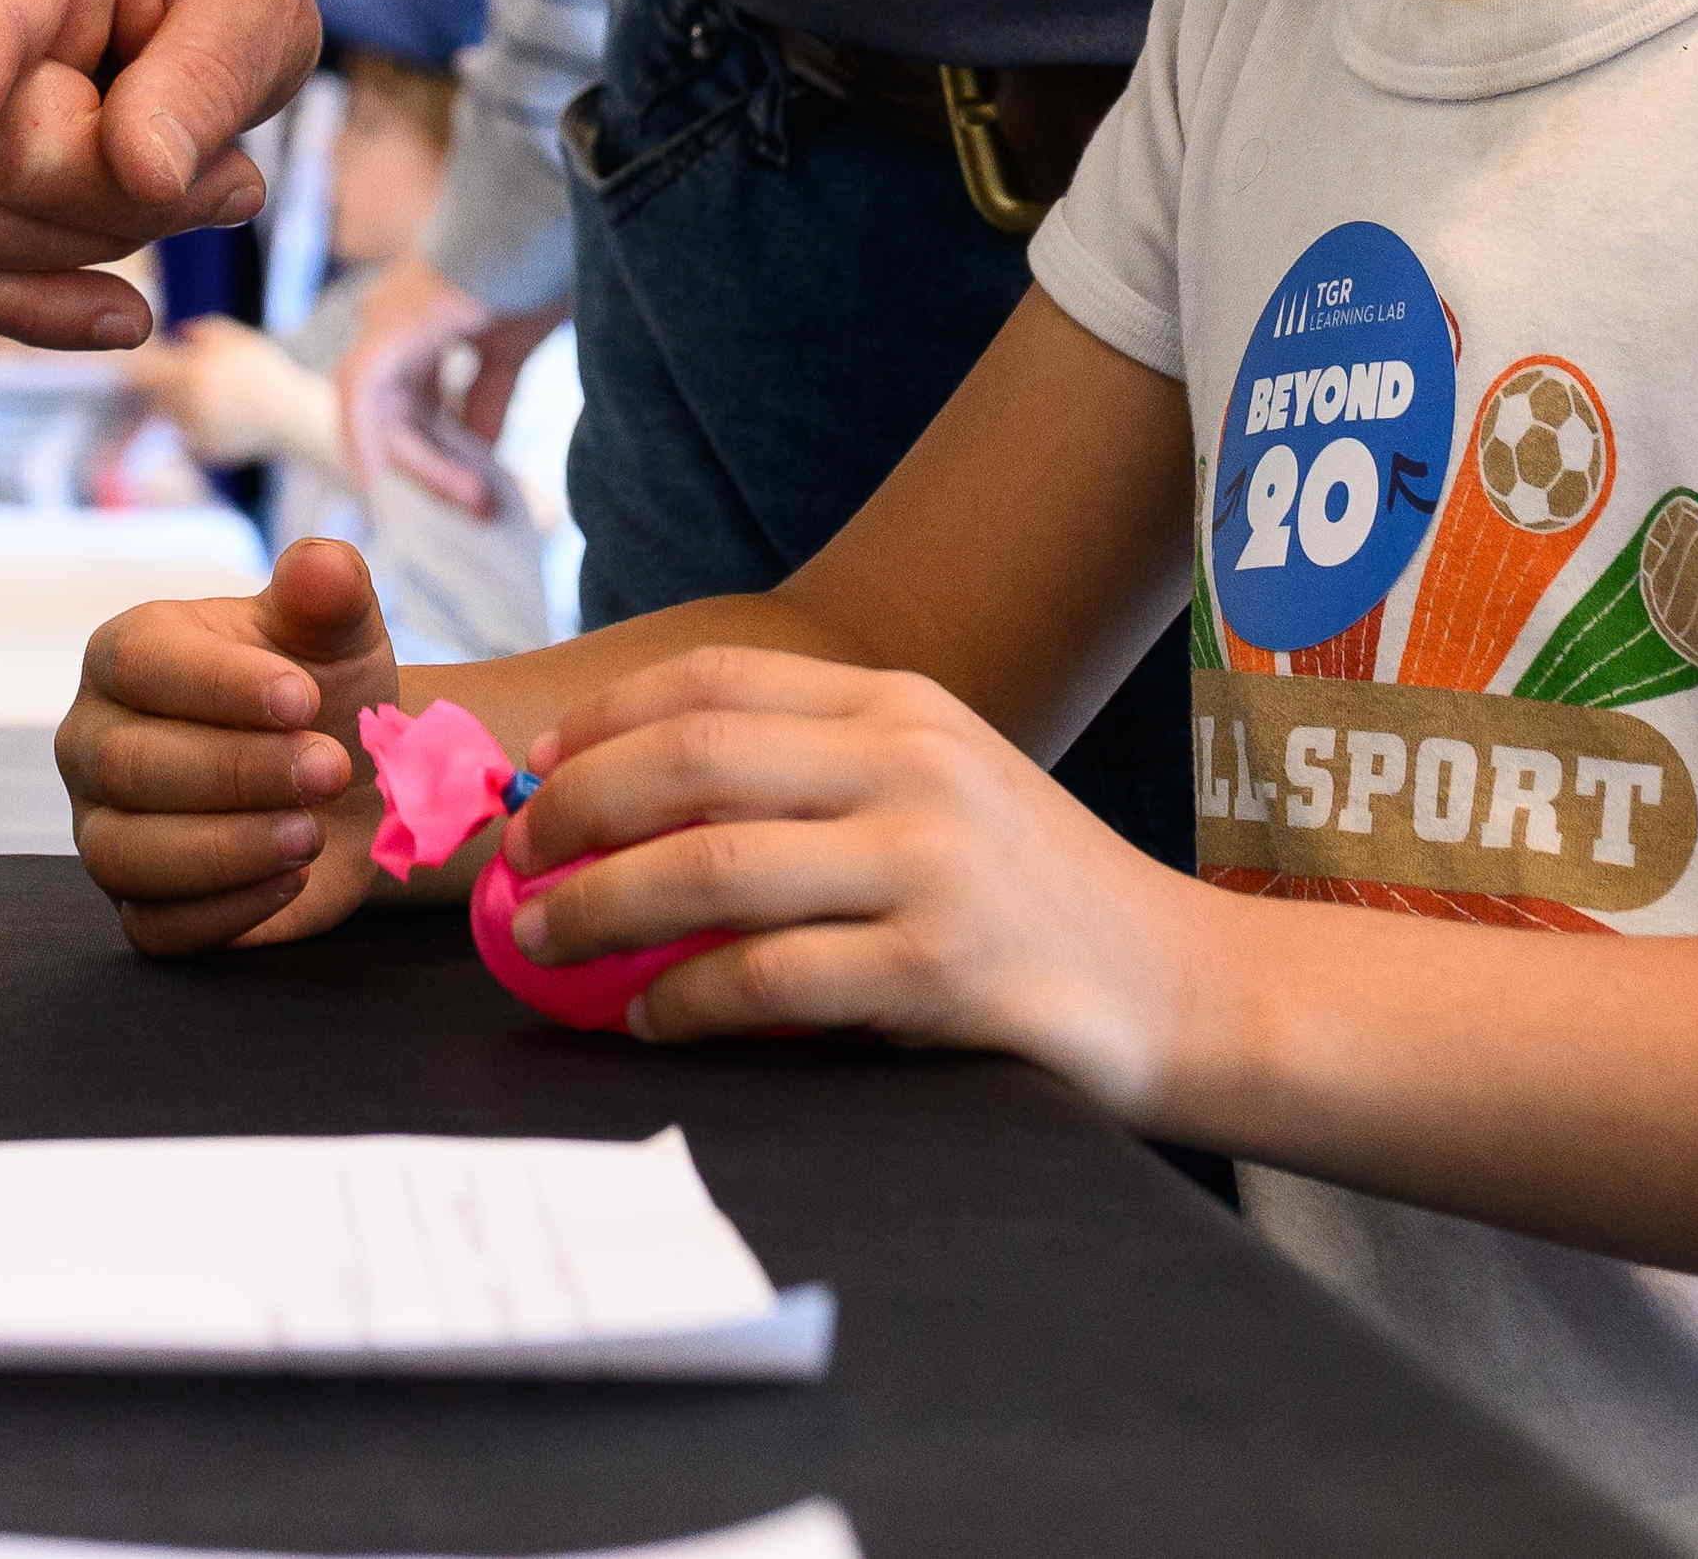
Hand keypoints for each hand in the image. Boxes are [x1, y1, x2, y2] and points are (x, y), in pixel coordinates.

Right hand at [62, 535, 406, 955]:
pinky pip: (155, 926)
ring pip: (127, 853)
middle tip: (330, 769)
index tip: (304, 697)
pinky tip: (293, 878)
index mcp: (124, 655)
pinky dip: (228, 910)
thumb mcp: (336, 632)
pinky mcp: (139, 905)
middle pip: (128, 765)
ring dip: (229, 848)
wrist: (345, 787)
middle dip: (238, 771)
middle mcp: (95, 740)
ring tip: (312, 832)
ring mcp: (106, 827)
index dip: (219, 684)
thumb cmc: (321, 695)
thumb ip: (329, 590)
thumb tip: (323, 565)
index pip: (138, 664)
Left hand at [132, 313, 336, 475]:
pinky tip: (226, 417)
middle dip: (166, 388)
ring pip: (172, 417)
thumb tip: (179, 331)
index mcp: (192, 375)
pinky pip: (190, 436)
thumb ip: (205, 331)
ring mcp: (195, 431)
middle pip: (158, 397)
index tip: (123, 364)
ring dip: (180, 407)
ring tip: (215, 397)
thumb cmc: (265, 372)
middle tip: (191, 380)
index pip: (146, 372)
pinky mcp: (205, 451)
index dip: (132, 367)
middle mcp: (188, 406)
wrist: (291, 417)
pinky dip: (199, 427)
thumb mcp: (237, 339)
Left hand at [335, 261, 566, 513]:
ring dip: (420, 463)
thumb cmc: (532, 268)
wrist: (542, 224)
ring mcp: (384, 322)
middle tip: (478, 508)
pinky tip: (383, 482)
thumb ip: (486, 396)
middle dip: (431, 466)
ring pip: (380, 410)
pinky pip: (362, 394)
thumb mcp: (508, 350)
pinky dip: (369, 439)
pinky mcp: (389, 329)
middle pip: (394, 411)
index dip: (428, 449)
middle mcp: (390, 321)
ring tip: (469, 502)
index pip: (409, 400)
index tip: (460, 490)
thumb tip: (479, 452)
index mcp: (419, 321)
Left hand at [502, 643, 1181, 1080]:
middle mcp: (911, 763)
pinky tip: (650, 1016)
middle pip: (690, 761)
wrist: (1185, 987)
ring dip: (600, 906)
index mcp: (900, 707)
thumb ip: (818, 776)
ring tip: (541, 940)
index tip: (533, 767)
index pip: (716, 681)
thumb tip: (638, 797)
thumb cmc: (1037, 897)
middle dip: (574, 808)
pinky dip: (685, 1001)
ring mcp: (928, 864)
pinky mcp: (940, 971)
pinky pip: (767, 979)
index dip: (605, 718)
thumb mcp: (939, 788)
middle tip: (512, 860)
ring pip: (709, 868)